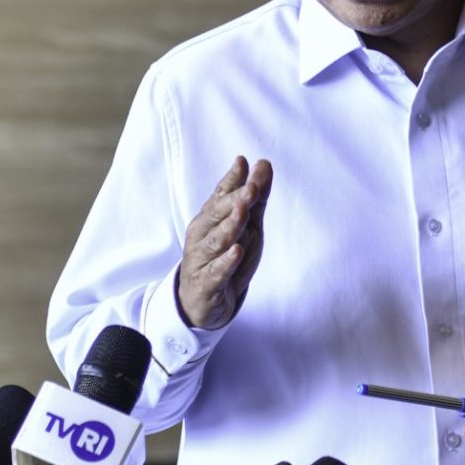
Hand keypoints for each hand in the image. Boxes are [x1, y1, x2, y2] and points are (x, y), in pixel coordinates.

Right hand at [178, 157, 272, 329]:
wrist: (203, 301)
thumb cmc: (224, 257)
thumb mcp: (246, 225)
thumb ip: (254, 197)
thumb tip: (263, 163)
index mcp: (209, 218)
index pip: (220, 195)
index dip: (231, 180)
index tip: (242, 162)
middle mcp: (201, 235)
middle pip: (218, 215)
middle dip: (234, 200)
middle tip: (251, 187)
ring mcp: (202, 259)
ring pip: (216, 241)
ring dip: (229, 226)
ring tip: (242, 211)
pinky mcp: (206, 284)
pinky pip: (216, 271)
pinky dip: (226, 261)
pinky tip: (236, 251)